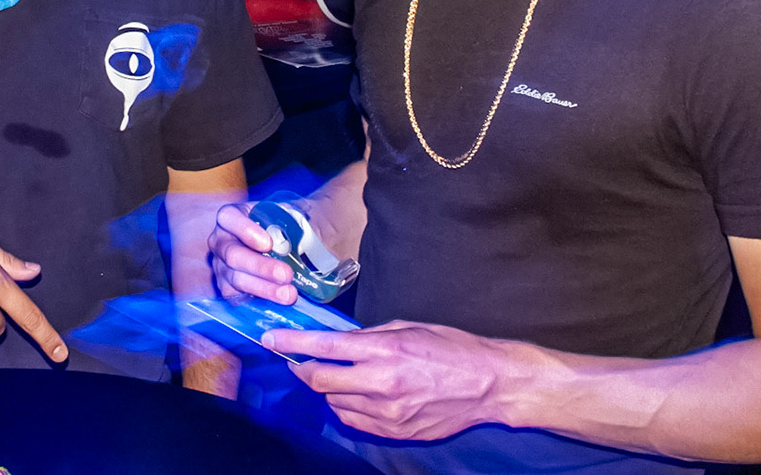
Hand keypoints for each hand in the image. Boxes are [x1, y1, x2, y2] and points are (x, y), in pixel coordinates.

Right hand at [208, 201, 299, 304]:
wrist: (275, 250)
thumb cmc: (279, 229)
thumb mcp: (286, 217)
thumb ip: (295, 219)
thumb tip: (316, 226)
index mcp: (231, 217)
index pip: (228, 218)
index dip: (245, 230)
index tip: (268, 243)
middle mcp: (221, 242)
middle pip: (233, 255)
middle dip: (261, 267)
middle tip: (286, 274)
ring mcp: (220, 267)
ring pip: (236, 279)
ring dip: (264, 288)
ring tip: (289, 294)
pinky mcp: (226, 289)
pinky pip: (237, 298)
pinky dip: (258, 300)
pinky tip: (278, 302)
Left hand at [264, 320, 525, 441]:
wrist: (488, 385)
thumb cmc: (451, 348)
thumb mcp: (408, 327)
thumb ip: (369, 336)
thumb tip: (337, 340)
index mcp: (385, 351)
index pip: (325, 348)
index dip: (292, 343)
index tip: (271, 339)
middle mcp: (382, 384)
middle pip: (319, 381)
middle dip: (302, 369)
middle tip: (299, 360)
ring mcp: (388, 413)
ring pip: (335, 403)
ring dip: (328, 389)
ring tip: (341, 376)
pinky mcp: (396, 432)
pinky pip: (355, 421)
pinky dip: (347, 407)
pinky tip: (358, 395)